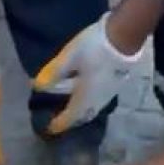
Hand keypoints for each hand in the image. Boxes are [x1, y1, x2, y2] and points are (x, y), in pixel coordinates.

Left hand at [33, 12, 144, 134]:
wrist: (125, 36)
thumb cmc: (95, 47)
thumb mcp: (70, 57)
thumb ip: (55, 72)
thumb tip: (38, 85)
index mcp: (85, 97)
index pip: (70, 117)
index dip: (59, 124)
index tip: (50, 128)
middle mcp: (98, 100)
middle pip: (83, 115)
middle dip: (71, 119)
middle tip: (60, 119)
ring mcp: (109, 93)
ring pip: (91, 108)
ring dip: (80, 109)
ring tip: (70, 105)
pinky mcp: (115, 84)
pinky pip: (98, 100)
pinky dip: (88, 101)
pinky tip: (84, 91)